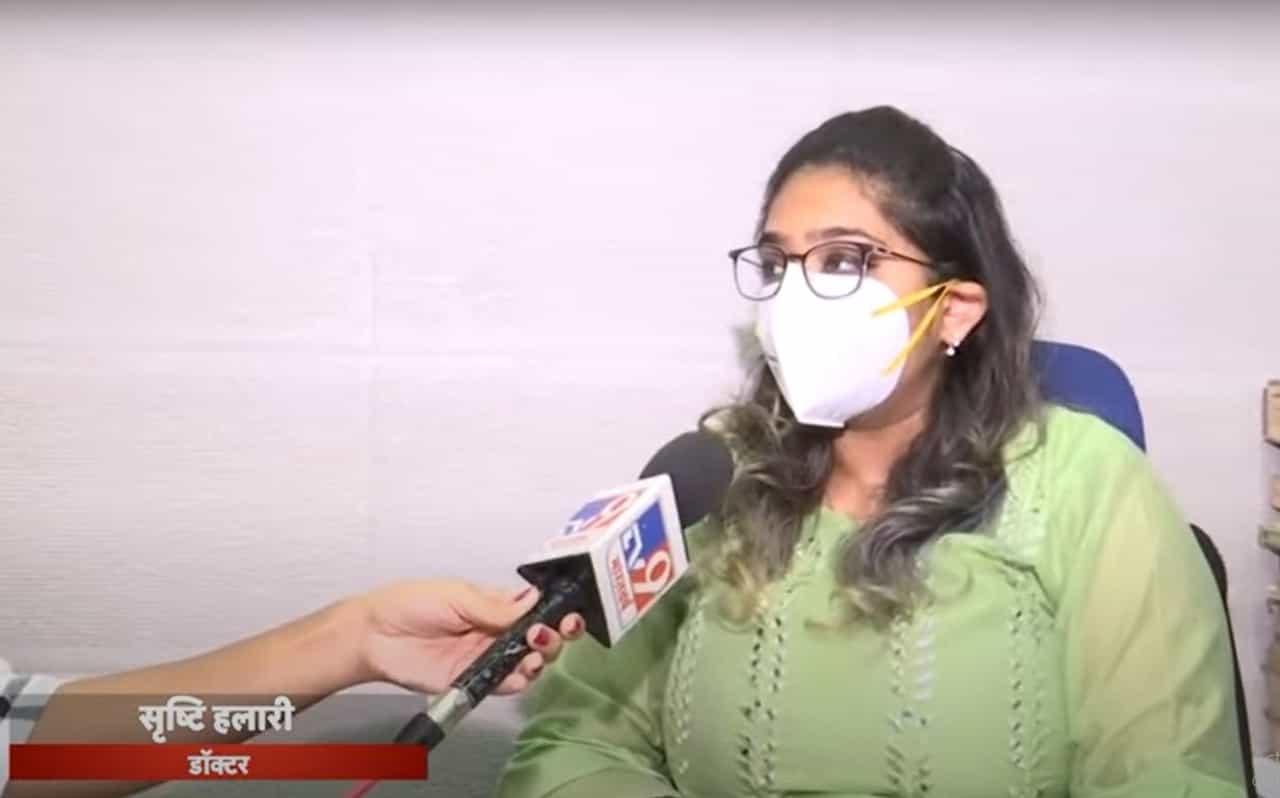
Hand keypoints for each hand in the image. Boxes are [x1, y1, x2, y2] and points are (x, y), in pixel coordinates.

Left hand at [353, 580, 584, 694]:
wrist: (376, 636)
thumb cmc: (413, 604)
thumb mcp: (457, 596)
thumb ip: (496, 607)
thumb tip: (536, 601)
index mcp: (496, 605)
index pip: (537, 608)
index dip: (556, 611)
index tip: (566, 613)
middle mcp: (498, 632)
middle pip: (541, 637)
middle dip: (555, 635)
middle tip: (547, 633)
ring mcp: (488, 659)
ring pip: (530, 662)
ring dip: (540, 658)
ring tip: (532, 651)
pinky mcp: (475, 682)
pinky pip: (506, 685)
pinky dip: (519, 681)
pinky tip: (518, 672)